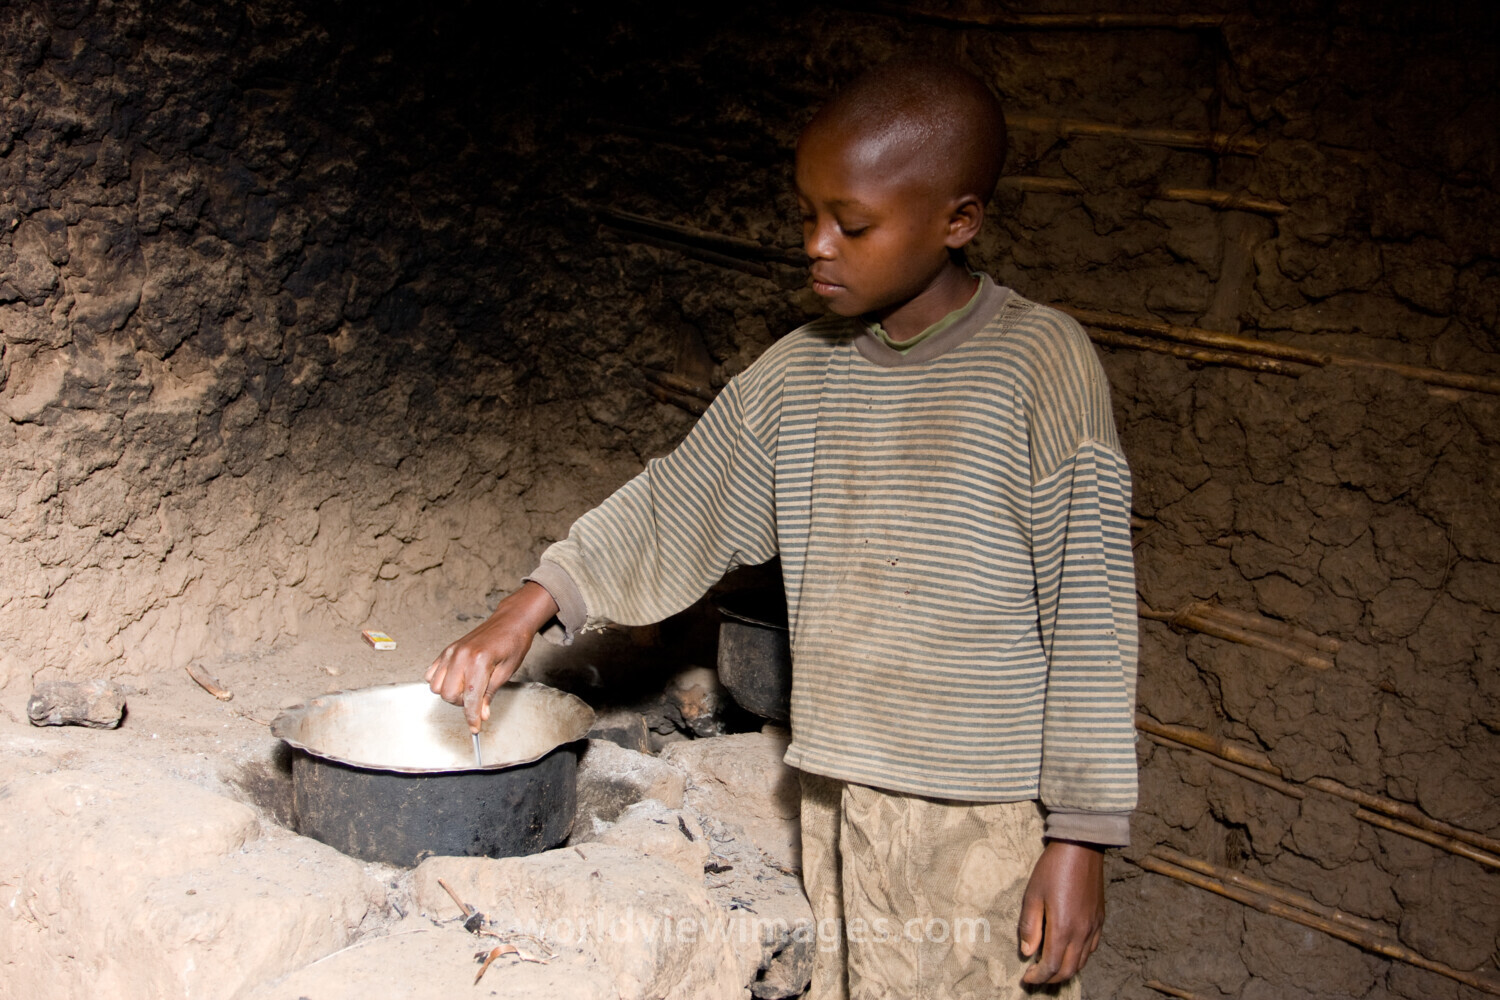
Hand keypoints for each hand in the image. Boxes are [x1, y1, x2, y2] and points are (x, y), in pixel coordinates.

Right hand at [424, 582, 559, 732]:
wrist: (510, 622)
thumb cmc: (512, 643)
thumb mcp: (506, 672)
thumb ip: (489, 694)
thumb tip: (481, 715)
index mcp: (479, 661)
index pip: (470, 698)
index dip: (472, 717)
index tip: (475, 728)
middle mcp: (461, 656)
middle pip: (448, 695)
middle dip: (461, 703)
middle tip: (477, 699)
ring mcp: (451, 652)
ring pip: (436, 687)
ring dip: (450, 693)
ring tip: (468, 687)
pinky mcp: (447, 650)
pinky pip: (432, 674)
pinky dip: (441, 682)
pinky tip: (457, 679)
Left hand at [1017, 840, 1105, 985]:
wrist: (1082, 848)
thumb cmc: (1053, 869)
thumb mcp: (1033, 895)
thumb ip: (1030, 926)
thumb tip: (1028, 952)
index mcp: (1063, 928)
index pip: (1051, 966)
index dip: (1038, 977)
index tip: (1026, 978)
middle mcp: (1082, 932)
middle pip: (1069, 969)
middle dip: (1051, 979)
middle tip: (1036, 977)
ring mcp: (1094, 926)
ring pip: (1082, 961)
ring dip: (1066, 970)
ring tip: (1050, 967)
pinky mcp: (1100, 919)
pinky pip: (1092, 948)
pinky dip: (1079, 957)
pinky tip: (1069, 951)